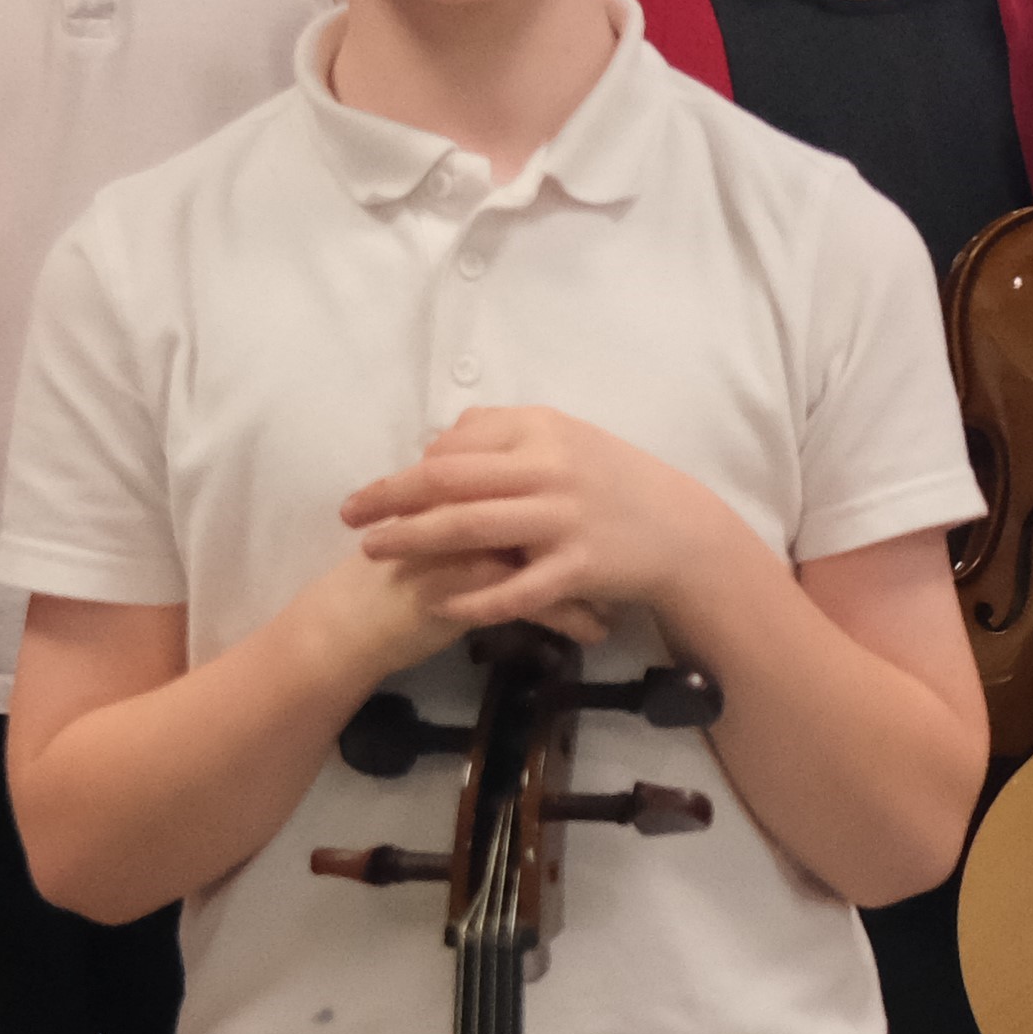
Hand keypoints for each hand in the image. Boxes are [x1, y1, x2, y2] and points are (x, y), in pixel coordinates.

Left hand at [340, 406, 743, 644]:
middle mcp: (550, 468)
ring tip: (372, 551)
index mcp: (543, 430)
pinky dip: (471, 597)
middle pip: (450, 480)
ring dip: (413, 541)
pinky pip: (514, 587)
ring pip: (471, 529)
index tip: (385, 489)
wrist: (683, 531)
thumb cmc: (616, 482)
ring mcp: (565, 519)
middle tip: (349, 514)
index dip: (412, 467)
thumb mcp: (567, 438)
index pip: (458, 444)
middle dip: (391, 498)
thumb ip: (506, 434)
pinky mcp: (579, 567)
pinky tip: (437, 603)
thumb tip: (442, 441)